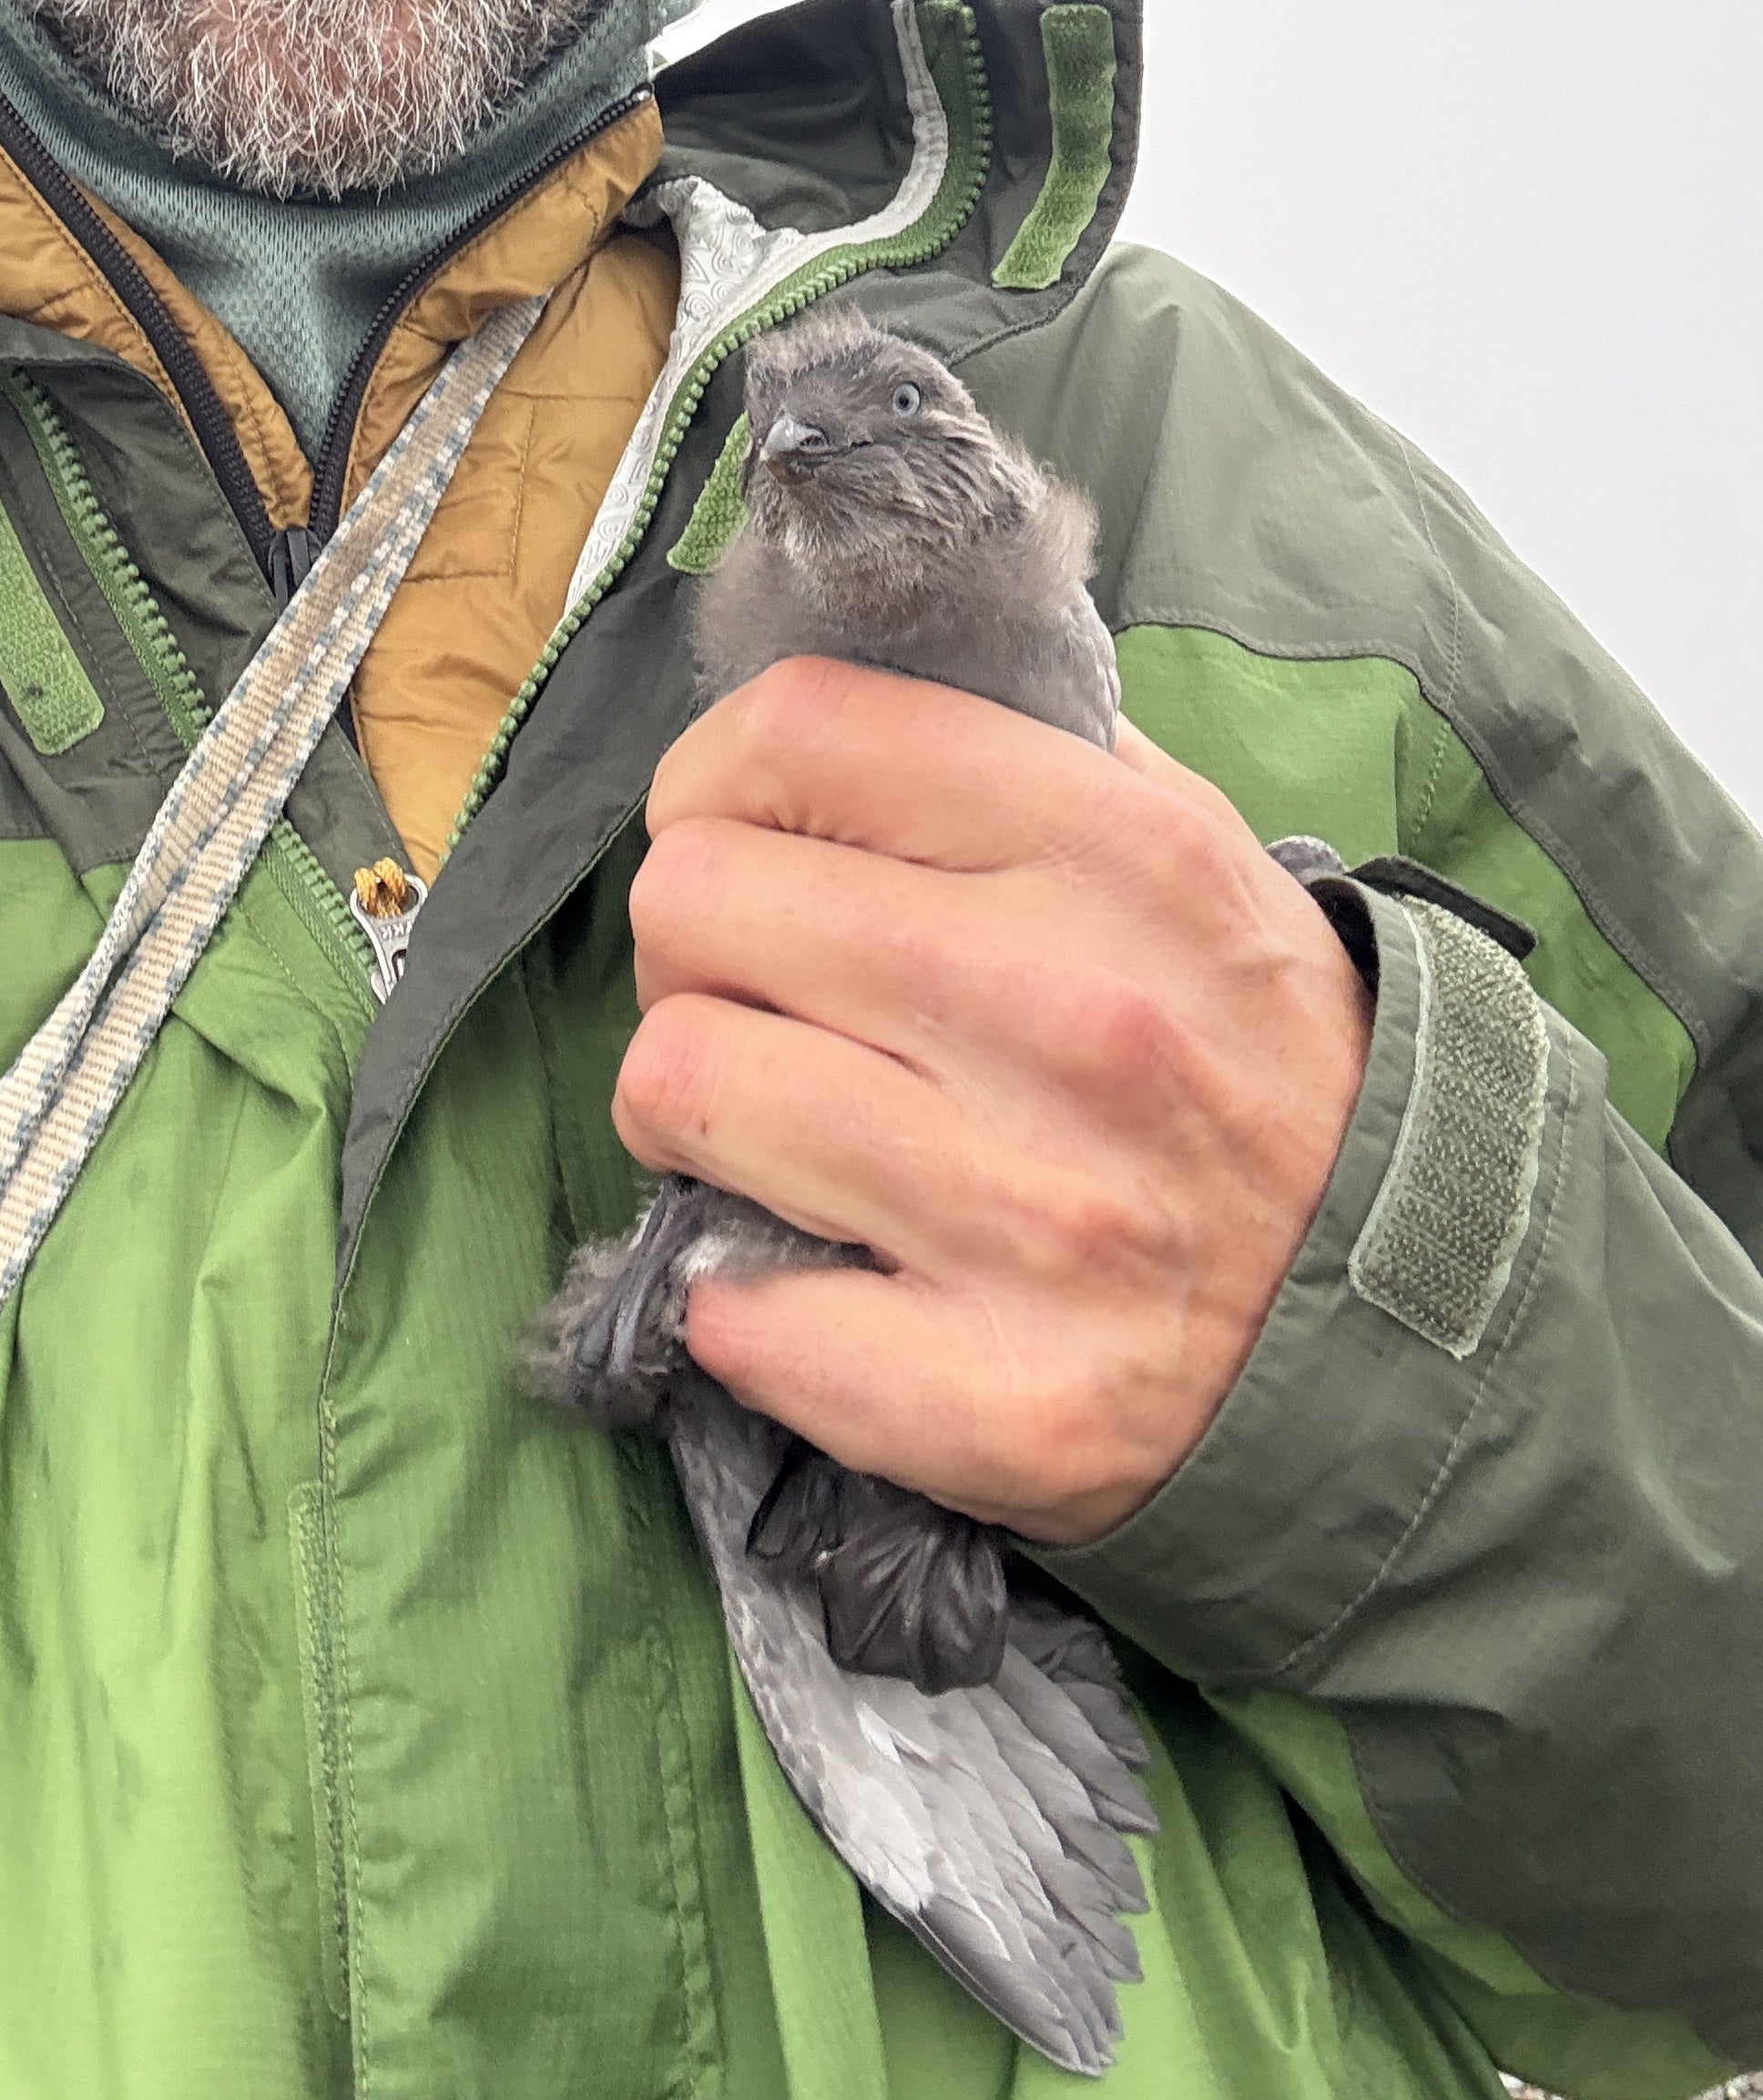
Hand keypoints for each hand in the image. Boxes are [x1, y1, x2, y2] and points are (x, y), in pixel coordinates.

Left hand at [611, 659, 1373, 1544]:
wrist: (1424, 1326)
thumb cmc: (1261, 1059)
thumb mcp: (1194, 850)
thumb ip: (1028, 751)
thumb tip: (839, 703)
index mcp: (1119, 854)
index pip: (797, 731)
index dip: (716, 775)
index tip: (740, 834)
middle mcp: (1069, 1015)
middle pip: (693, 899)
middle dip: (695, 948)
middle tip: (762, 998)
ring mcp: (1031, 1214)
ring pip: (675, 1083)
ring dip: (693, 1112)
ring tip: (776, 1131)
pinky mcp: (998, 1397)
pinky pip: (733, 1310)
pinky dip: (743, 1303)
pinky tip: (819, 1281)